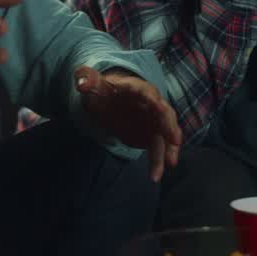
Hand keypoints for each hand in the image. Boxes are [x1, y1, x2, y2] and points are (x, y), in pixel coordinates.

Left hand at [75, 67, 181, 181]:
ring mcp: (152, 121)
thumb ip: (86, 79)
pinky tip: (155, 176)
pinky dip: (158, 161)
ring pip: (165, 135)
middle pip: (164, 113)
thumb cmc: (102, 89)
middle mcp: (150, 104)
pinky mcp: (150, 135)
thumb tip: (82, 82)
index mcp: (135, 88)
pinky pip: (158, 149)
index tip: (157, 105)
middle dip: (169, 126)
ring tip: (170, 164)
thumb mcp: (91, 83)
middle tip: (175, 140)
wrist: (107, 100)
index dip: (151, 98)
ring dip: (169, 149)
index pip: (145, 91)